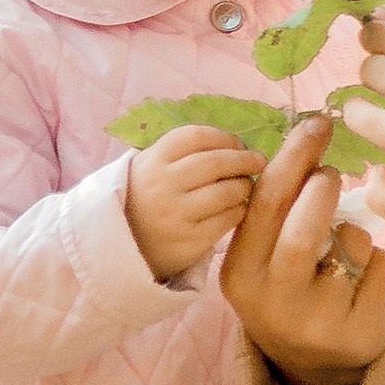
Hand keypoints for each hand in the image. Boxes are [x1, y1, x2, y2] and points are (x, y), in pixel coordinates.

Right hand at [123, 126, 264, 280]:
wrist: (126, 247)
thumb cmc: (148, 199)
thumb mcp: (151, 167)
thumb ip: (184, 152)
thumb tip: (235, 143)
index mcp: (152, 161)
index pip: (196, 137)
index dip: (224, 137)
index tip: (238, 144)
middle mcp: (162, 186)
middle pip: (215, 163)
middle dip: (244, 159)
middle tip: (258, 161)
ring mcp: (175, 215)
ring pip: (226, 192)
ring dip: (244, 186)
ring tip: (246, 186)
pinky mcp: (189, 242)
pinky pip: (227, 219)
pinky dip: (239, 210)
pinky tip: (237, 208)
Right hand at [219, 115, 384, 384]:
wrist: (316, 366)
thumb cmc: (289, 288)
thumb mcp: (264, 257)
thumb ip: (276, 209)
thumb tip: (307, 137)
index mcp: (239, 274)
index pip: (264, 205)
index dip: (293, 157)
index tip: (316, 123)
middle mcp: (271, 302)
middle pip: (304, 226)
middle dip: (323, 188)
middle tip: (331, 175)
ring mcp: (316, 322)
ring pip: (351, 243)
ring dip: (354, 230)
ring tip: (343, 249)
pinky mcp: (358, 332)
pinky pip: (381, 265)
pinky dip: (378, 258)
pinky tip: (362, 281)